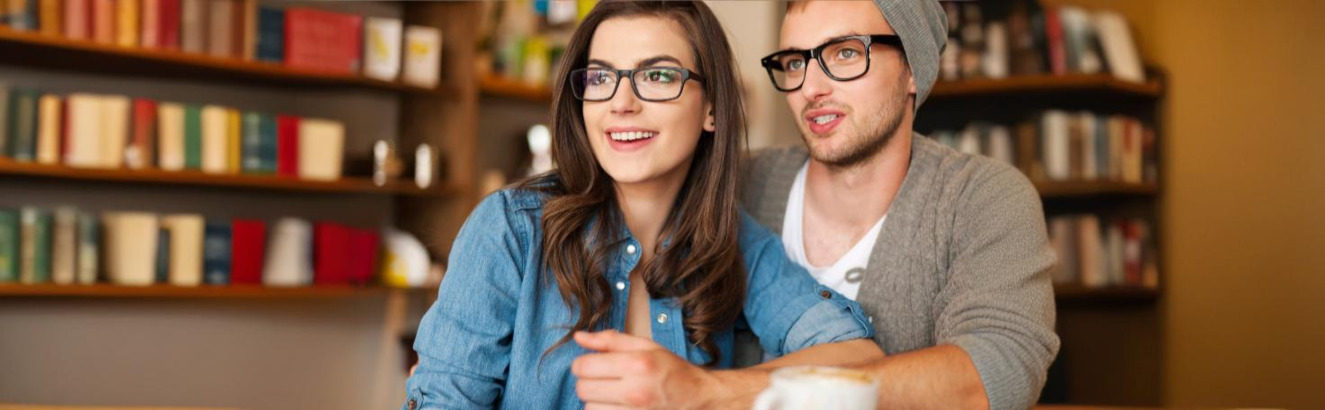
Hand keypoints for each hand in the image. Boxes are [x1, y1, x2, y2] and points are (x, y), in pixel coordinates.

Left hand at [571, 330, 725, 409]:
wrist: (698, 398)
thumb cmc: (672, 370)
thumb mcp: (646, 346)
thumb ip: (610, 340)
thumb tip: (579, 337)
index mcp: (637, 364)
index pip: (583, 366)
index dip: (582, 364)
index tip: (592, 364)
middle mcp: (634, 391)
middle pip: (582, 389)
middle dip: (587, 382)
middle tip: (603, 379)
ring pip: (589, 408)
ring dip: (596, 401)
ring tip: (613, 394)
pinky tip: (617, 405)